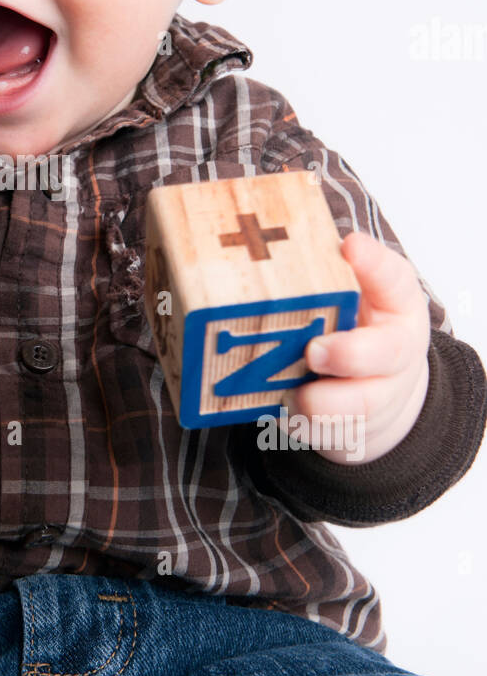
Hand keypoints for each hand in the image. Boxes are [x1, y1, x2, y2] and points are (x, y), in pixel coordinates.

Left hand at [282, 231, 430, 463]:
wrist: (380, 391)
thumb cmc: (357, 328)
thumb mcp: (357, 293)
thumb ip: (329, 269)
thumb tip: (286, 241)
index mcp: (395, 307)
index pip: (394, 279)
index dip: (372, 263)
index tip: (349, 246)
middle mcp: (394, 353)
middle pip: (385, 355)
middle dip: (348, 354)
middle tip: (314, 351)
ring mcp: (377, 396)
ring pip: (356, 408)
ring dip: (319, 401)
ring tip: (291, 392)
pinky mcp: (350, 429)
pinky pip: (326, 434)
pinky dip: (299, 425)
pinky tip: (278, 411)